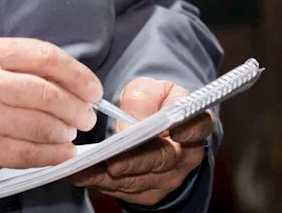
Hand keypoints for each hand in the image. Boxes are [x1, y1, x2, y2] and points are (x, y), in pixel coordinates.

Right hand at [0, 37, 101, 191]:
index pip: (45, 56)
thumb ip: (20, 67)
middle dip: (76, 107)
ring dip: (65, 133)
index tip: (92, 88)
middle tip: (86, 116)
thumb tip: (71, 82)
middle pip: (47, 92)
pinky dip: (53, 155)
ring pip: (42, 124)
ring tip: (70, 134)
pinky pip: (30, 153)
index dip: (77, 74)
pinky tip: (61, 153)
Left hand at [68, 78, 214, 206]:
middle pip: (165, 160)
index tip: (176, 131)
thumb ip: (142, 99)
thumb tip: (131, 124)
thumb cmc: (152, 104)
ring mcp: (169, 177)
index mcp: (194, 122)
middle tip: (112, 161)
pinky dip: (102, 183)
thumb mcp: (149, 89)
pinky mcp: (150, 192)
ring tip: (84, 168)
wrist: (150, 125)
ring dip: (110, 176)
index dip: (190, 129)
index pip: (199, 126)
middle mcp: (186, 154)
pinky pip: (125, 191)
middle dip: (136, 161)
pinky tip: (82, 175)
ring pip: (141, 180)